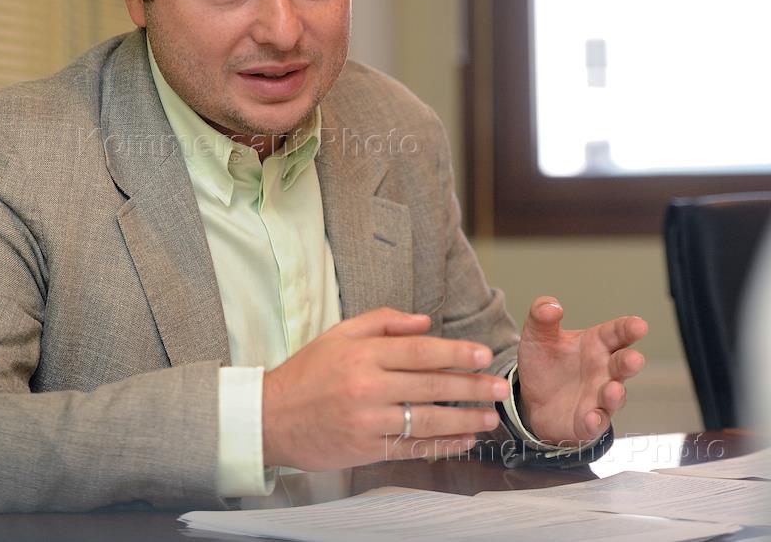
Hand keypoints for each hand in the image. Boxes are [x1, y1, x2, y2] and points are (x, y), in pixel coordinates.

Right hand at [261, 307, 510, 470]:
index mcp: (362, 353)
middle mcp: (367, 385)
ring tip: (489, 418)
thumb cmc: (306, 373)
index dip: (456, 353)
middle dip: (470, 386)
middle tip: (499, 387)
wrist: (271, 417)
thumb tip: (424, 322)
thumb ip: (382, 322)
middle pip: (430, 385)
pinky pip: (412, 446)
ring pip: (426, 419)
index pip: (420, 351)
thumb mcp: (338, 335)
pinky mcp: (365, 448)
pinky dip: (441, 445)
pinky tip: (463, 441)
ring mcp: (367, 419)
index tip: (482, 355)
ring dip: (463, 420)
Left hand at [516, 296, 647, 445]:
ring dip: (615, 394)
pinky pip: (595, 423)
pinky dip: (595, 421)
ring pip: (614, 396)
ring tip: (611, 389)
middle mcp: (604, 371)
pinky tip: (591, 417)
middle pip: (623, 365)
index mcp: (597, 344)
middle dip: (630, 362)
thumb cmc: (545, 362)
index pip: (617, 333)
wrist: (531, 397)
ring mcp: (599, 397)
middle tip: (634, 359)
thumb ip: (542, 316)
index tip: (639, 325)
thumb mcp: (538, 335)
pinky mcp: (588, 421)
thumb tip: (551, 306)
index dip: (629, 329)